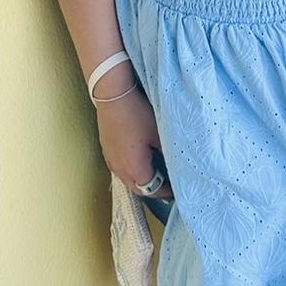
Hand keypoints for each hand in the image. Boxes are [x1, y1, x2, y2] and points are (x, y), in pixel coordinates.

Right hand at [95, 82, 174, 201]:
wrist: (112, 94)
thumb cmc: (137, 112)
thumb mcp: (159, 133)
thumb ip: (168, 153)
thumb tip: (178, 164)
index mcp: (134, 169)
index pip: (153, 190)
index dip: (167, 192)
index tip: (177, 189)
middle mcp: (119, 169)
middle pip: (139, 188)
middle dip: (154, 188)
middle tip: (168, 183)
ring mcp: (111, 159)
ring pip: (128, 178)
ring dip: (142, 179)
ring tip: (157, 171)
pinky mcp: (107, 150)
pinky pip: (121, 167)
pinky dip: (132, 169)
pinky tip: (140, 158)